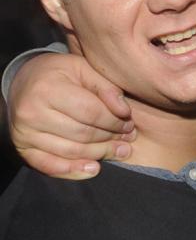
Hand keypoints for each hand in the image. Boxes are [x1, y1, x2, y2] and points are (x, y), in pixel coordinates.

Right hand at [8, 53, 134, 178]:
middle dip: (110, 138)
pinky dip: (73, 171)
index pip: (90, 112)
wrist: (24, 82)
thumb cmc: (61, 74)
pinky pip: (50, 166)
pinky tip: (94, 169)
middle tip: (128, 139)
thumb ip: (106, 87)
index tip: (130, 123)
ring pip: (71, 151)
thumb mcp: (84, 69)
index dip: (114, 121)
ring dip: (100, 154)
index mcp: (48, 89)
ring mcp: (24, 133)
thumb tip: (124, 111)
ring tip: (120, 151)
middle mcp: (32, 113)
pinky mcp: (23, 149)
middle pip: (82, 134)